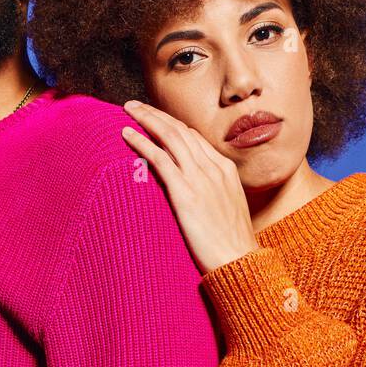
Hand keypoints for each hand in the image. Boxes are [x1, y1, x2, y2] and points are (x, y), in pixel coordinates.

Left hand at [121, 101, 257, 273]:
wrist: (239, 261)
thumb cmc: (232, 245)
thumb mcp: (228, 210)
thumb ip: (213, 194)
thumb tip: (197, 194)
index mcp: (225, 169)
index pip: (195, 137)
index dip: (173, 125)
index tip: (156, 120)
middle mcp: (213, 167)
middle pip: (180, 130)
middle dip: (156, 114)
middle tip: (135, 105)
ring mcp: (200, 178)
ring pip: (169, 137)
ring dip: (146, 119)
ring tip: (127, 109)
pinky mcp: (185, 192)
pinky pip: (159, 158)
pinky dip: (141, 142)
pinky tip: (126, 133)